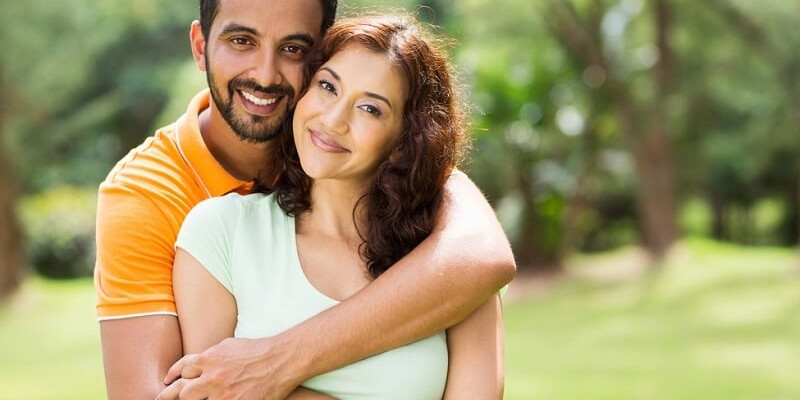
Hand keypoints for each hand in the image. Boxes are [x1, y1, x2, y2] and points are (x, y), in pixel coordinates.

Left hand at [156, 337, 300, 399]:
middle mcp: (212, 376)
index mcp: (209, 358)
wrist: (281, 360)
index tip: (168, 382)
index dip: (173, 376)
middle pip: (183, 392)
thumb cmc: (258, 350)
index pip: (182, 369)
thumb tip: (199, 363)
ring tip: (193, 398)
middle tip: (164, 398)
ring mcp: (222, 393)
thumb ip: (211, 355)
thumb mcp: (229, 345)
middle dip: (175, 395)